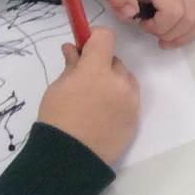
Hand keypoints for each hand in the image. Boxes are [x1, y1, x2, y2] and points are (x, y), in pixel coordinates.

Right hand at [36, 28, 138, 164]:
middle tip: (82, 81)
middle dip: (100, 65)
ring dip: (112, 82)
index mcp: (96, 70)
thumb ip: (71, 65)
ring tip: (93, 100)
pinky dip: (119, 99)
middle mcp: (119, 81)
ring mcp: (131, 100)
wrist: (72, 156)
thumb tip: (73, 49)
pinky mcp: (136, 117)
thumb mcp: (58, 87)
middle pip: (114, 61)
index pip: (105, 37)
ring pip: (124, 79)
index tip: (84, 46)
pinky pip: (129, 98)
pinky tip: (102, 113)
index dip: (94, 38)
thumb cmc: (58, 118)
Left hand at [81, 0, 194, 47]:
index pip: (173, 10)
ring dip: (184, 34)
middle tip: (151, 33)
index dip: (160, 27)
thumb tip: (132, 13)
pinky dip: (189, 27)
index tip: (141, 26)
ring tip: (163, 39)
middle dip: (172, 33)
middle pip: (190, 16)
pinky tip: (173, 32)